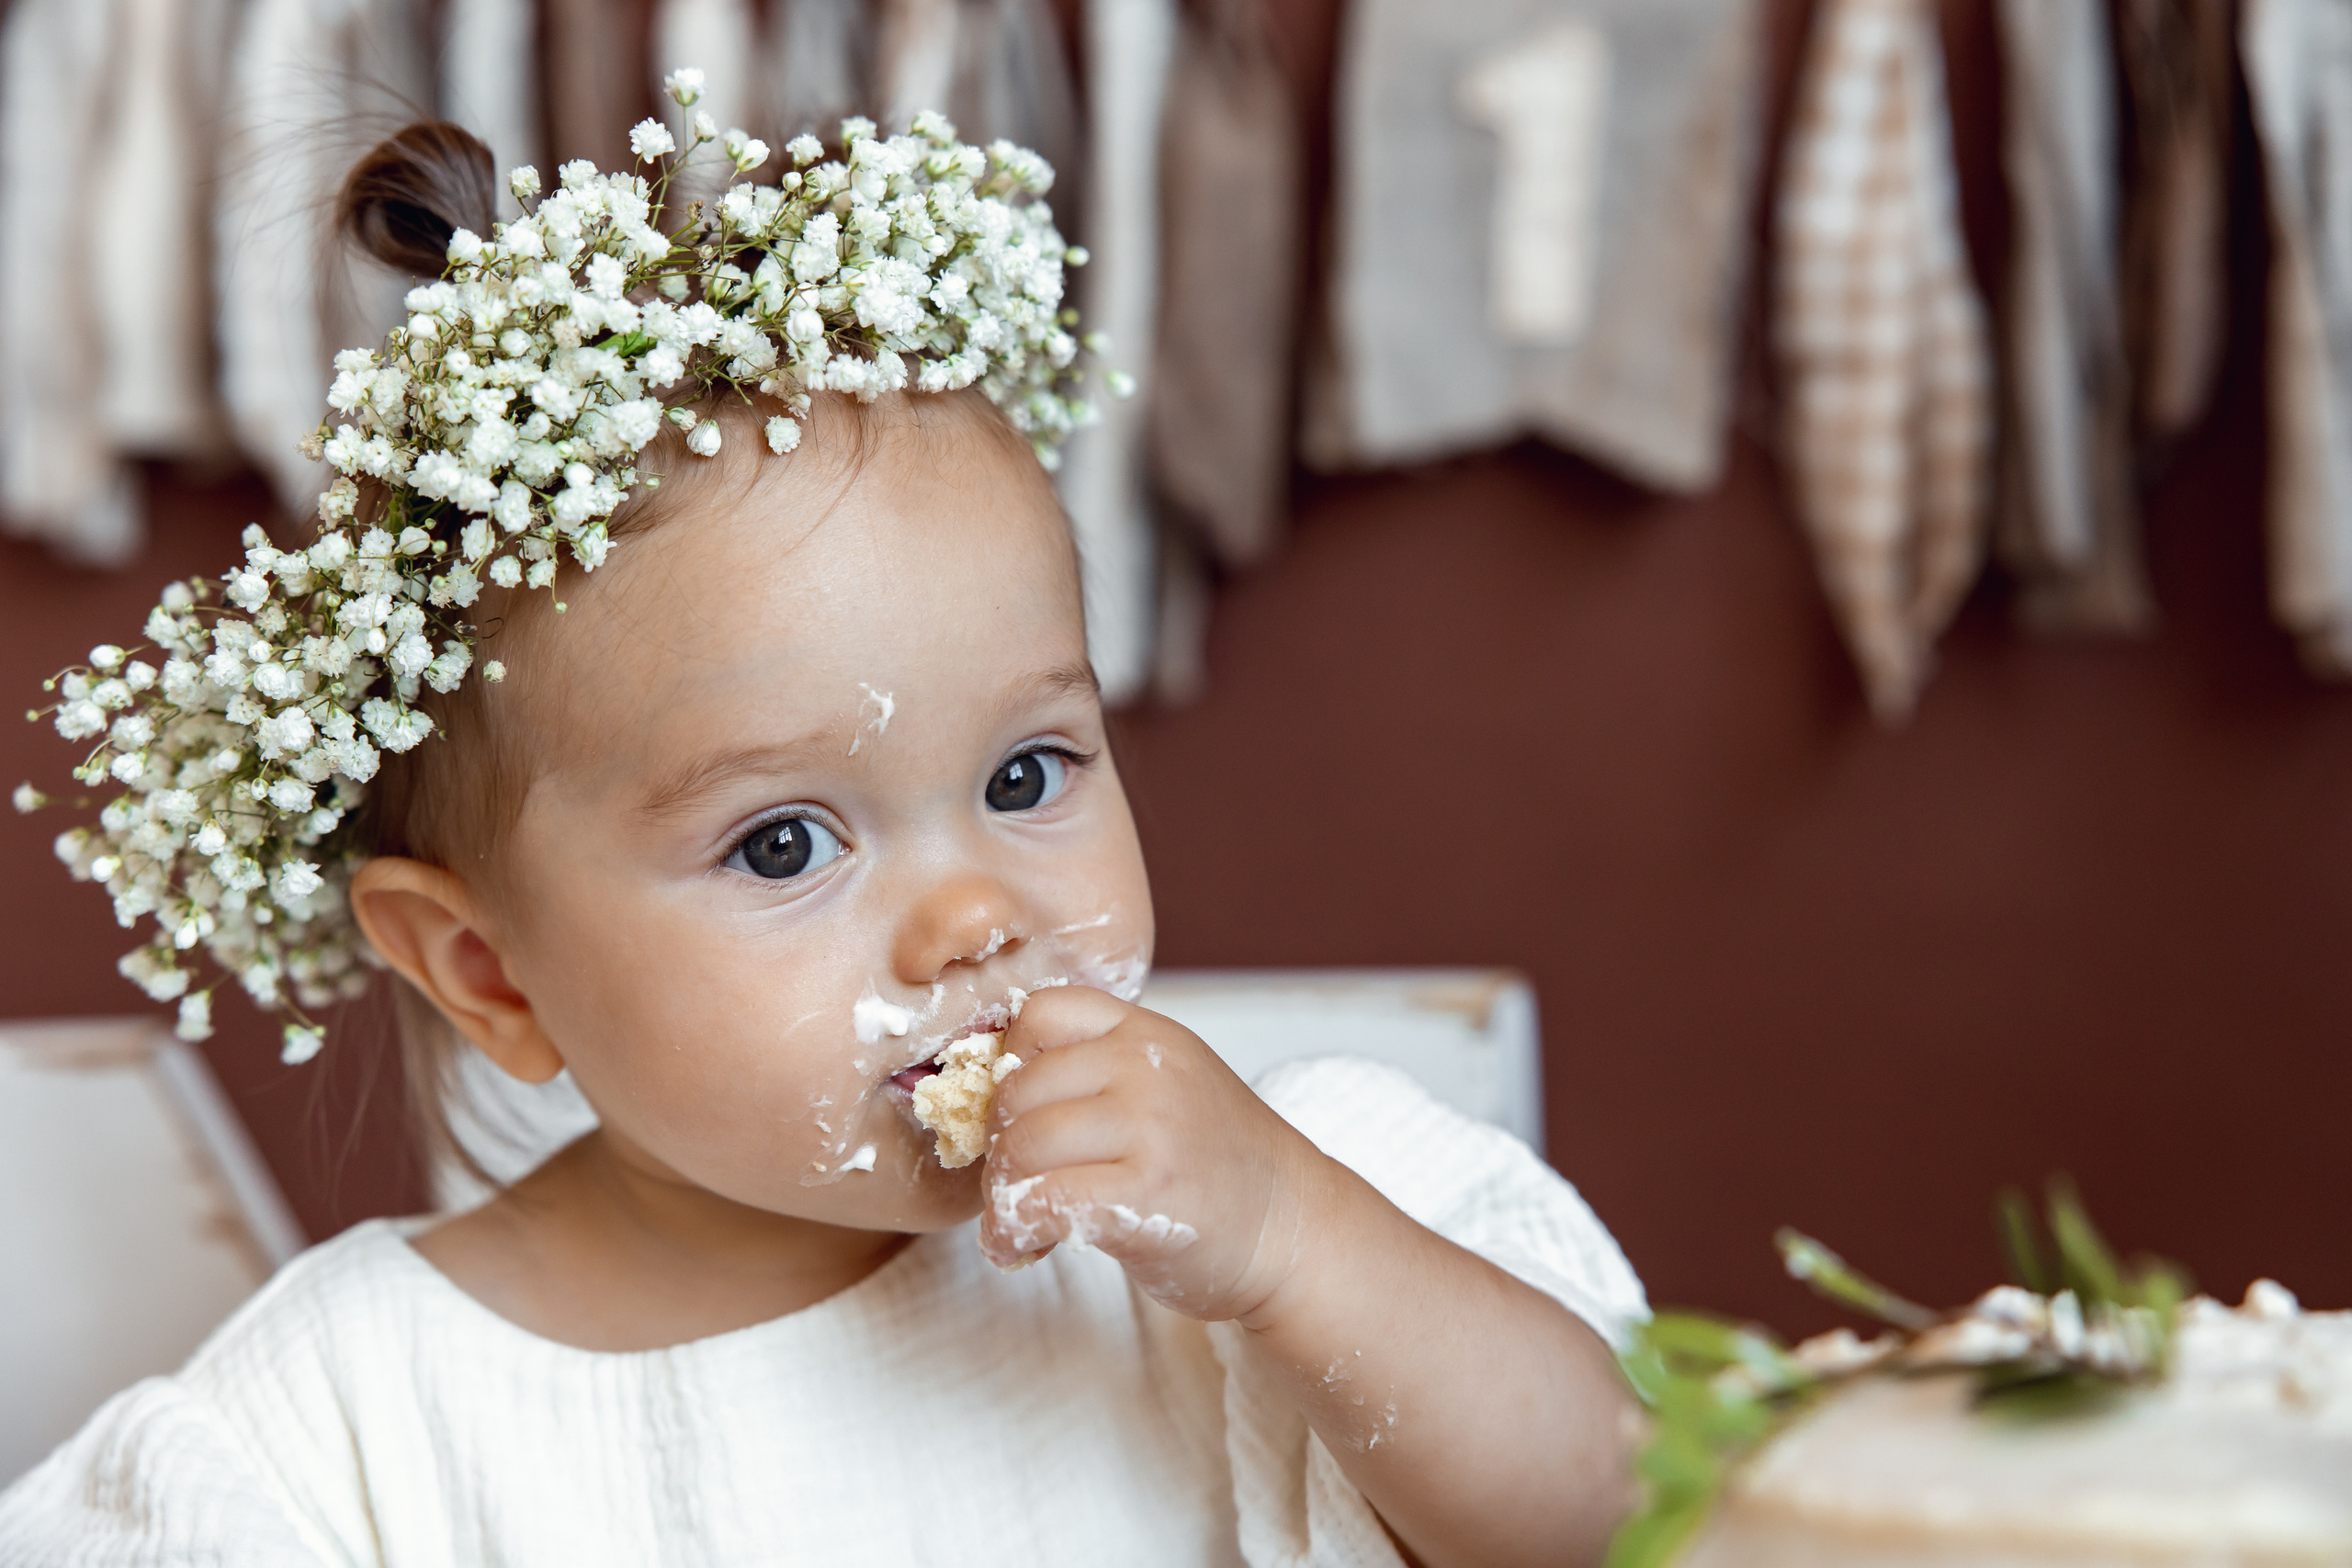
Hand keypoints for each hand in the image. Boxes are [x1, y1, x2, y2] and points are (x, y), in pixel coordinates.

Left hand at [979, 986, 1331, 1319]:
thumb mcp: (1168, 1085)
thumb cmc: (1216, 1165)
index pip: (1039, 1014)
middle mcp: (1148, 1070)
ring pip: (1021, 1149)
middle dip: (1000, 1146)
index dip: (1009, 1064)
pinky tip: (1020, 1247)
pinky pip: (1041, 1203)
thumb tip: (987, 1093)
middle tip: (1015, 1184)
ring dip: (1000, 1196)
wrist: (1293, 1230)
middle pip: (1017, 1091)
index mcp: (1147, 1033)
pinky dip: (1012, 1232)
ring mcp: (1151, 1130)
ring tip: (1016, 1222)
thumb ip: (1098, 1072)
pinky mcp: (1146, 1195)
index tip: (1019, 1113)